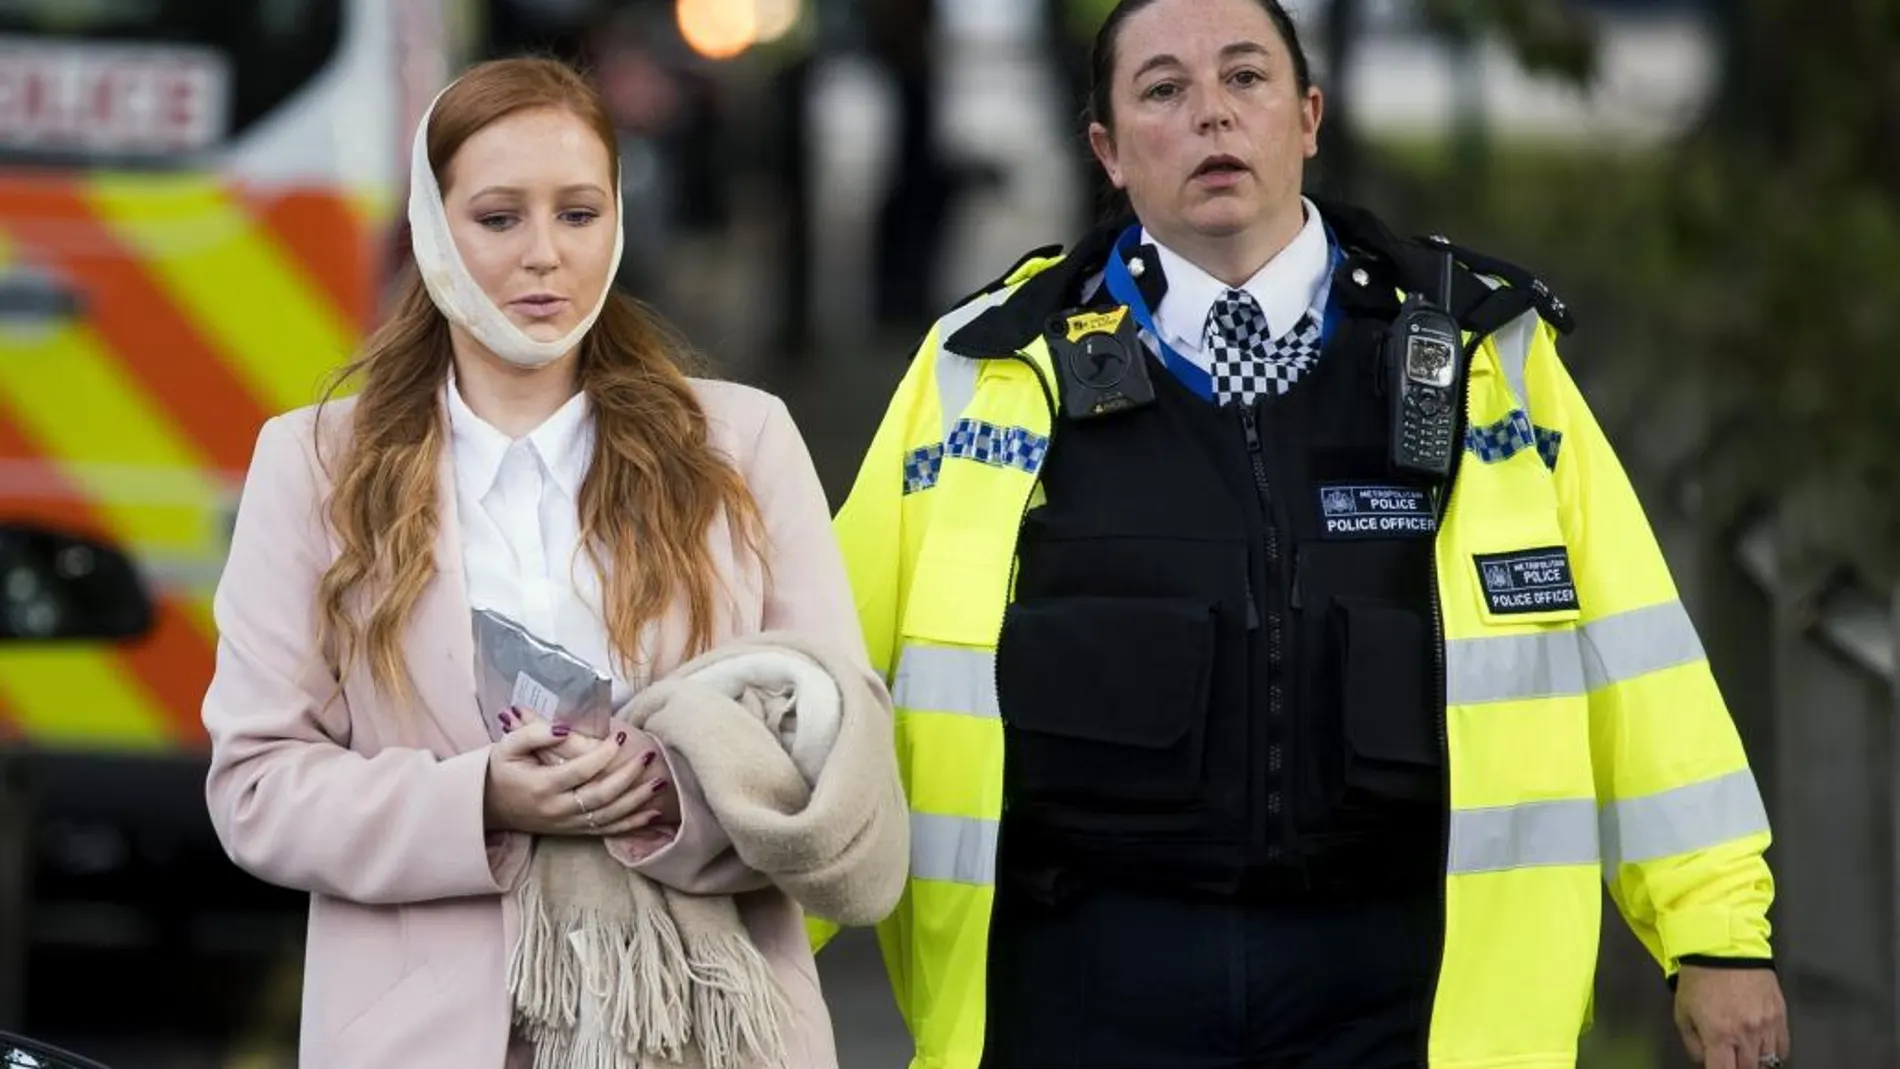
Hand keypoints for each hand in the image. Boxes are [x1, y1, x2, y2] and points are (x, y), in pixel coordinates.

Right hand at [482, 718, 663, 835]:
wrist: (487, 805)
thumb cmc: (500, 769)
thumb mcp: (508, 745)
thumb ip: (534, 733)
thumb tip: (562, 727)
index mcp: (542, 786)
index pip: (580, 772)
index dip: (603, 755)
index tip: (620, 737)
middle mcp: (557, 809)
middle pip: (601, 796)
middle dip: (628, 776)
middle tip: (648, 755)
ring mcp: (567, 824)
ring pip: (609, 816)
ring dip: (637, 801)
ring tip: (659, 781)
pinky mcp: (573, 832)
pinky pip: (607, 831)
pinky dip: (632, 824)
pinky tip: (653, 812)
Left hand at [1674, 965, 1789, 1067]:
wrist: (1724, 948)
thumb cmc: (1700, 977)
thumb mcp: (1682, 1012)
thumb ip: (1692, 1043)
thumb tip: (1703, 1061)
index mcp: (1719, 1033)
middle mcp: (1746, 1033)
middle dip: (1737, 1067)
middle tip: (1729, 1058)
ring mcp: (1767, 1025)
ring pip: (1768, 1062)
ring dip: (1755, 1062)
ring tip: (1744, 1053)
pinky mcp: (1780, 1016)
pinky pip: (1783, 1047)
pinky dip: (1773, 1052)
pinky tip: (1761, 1047)